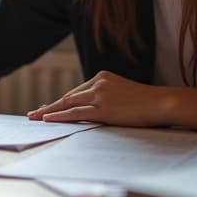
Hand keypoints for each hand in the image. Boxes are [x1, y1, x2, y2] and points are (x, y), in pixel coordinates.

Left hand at [26, 70, 196, 129]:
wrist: (161, 103)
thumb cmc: (145, 103)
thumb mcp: (122, 95)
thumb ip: (106, 98)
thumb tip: (92, 111)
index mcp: (102, 77)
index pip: (76, 92)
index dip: (60, 102)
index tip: (47, 108)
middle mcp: (98, 82)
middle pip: (68, 96)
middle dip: (51, 107)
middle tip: (34, 114)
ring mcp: (100, 94)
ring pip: (68, 103)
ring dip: (49, 111)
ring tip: (35, 118)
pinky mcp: (103, 107)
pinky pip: (75, 112)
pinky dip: (59, 116)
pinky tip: (47, 119)